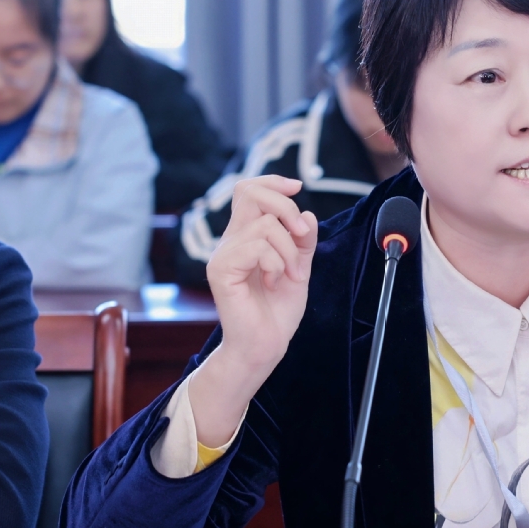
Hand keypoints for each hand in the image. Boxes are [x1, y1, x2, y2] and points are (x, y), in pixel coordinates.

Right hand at [192, 176, 317, 446]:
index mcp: (245, 236)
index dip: (273, 181)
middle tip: (303, 235)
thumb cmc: (278, 311)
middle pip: (249, 192)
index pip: (248, 190)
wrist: (265, 346)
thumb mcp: (300, 267)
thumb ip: (303, 241)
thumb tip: (307, 214)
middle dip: (285, 208)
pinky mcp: (221, 271)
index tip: (298, 187)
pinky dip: (277, 262)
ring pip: (264, 225)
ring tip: (291, 274)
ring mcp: (223, 255)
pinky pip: (257, 246)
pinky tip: (275, 281)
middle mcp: (230, 241)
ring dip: (289, 250)